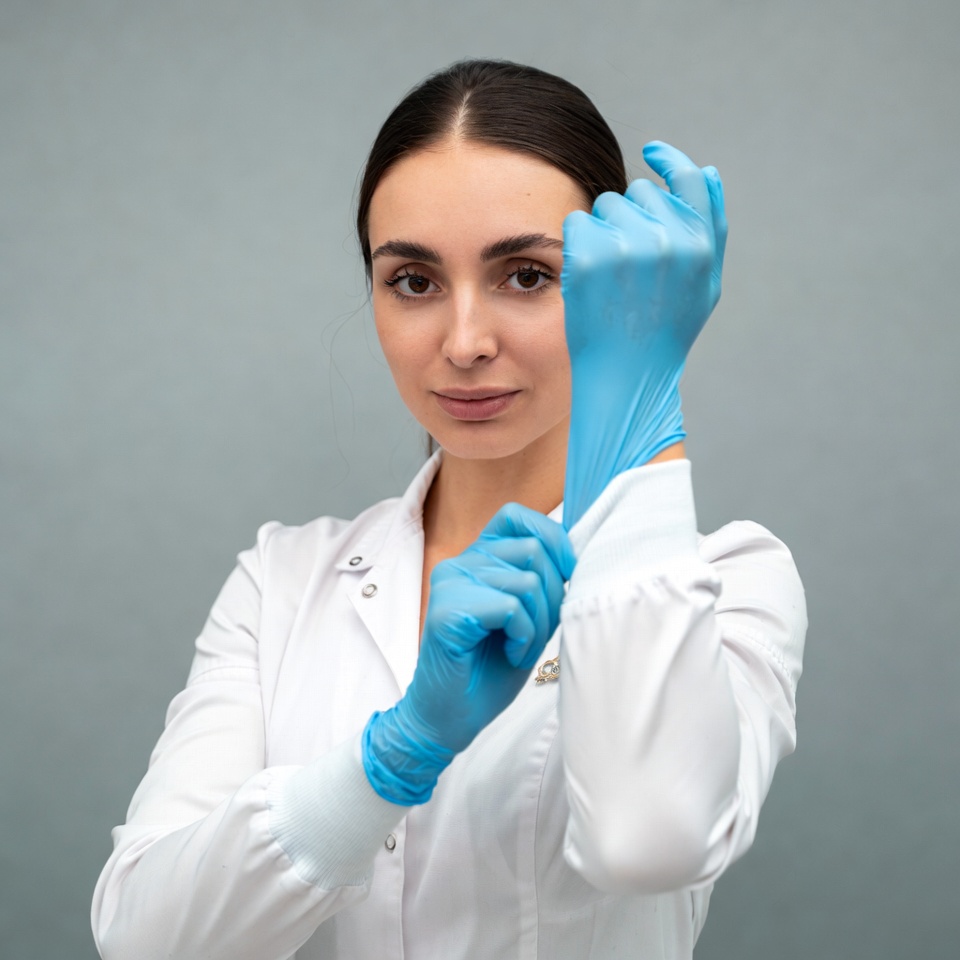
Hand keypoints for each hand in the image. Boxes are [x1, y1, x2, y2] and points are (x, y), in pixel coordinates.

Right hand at [362, 503, 575, 804]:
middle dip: (552, 596)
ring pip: (527, 581)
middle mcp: (459, 562)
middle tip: (535, 633)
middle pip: (533, 550)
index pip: (517, 516)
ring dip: (538, 623)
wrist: (452, 717)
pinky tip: (511, 654)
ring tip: (520, 647)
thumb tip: (575, 555)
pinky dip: (524, 636)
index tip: (567, 575)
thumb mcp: (528, 615)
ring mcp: (449, 583)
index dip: (552, 539)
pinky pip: (511, 607)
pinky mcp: (447, 611)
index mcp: (476, 557)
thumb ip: (541, 580)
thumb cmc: (490, 668)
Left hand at [561, 141, 726, 528]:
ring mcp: (628, 246)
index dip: (669, 160)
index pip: (689, 179)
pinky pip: (577, 222)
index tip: (651, 152)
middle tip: (628, 267)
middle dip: (631, 218)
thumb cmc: (664, 334)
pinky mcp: (590, 255)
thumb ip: (711, 226)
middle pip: (640, 192)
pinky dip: (578, 245)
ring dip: (603, 232)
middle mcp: (669, 240)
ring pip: (605, 206)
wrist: (626, 377)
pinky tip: (588, 278)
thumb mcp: (703, 285)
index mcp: (701, 245)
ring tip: (611, 279)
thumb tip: (707, 169)